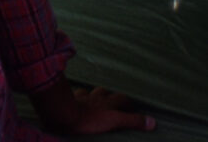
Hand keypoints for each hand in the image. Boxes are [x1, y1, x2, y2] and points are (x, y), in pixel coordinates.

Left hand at [35, 82, 155, 134]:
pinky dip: (76, 96)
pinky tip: (76, 98)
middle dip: (110, 96)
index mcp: (107, 103)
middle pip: (105, 92)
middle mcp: (94, 98)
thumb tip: (153, 122)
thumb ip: (132, 121)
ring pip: (89, 92)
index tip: (132, 109)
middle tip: (114, 101)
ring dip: (93, 95)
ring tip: (96, 99)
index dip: (128, 103)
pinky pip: (73, 95)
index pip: (122, 99)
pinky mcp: (68, 102)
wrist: (62, 114)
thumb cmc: (88, 119)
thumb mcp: (114, 121)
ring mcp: (80, 98)